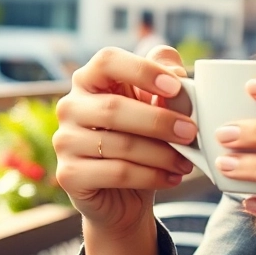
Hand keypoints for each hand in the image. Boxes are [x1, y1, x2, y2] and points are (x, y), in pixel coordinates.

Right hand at [52, 46, 197, 238]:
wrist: (124, 192)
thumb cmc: (141, 139)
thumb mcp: (156, 105)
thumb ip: (166, 79)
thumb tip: (175, 69)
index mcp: (89, 79)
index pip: (108, 61)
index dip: (143, 71)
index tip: (176, 87)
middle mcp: (70, 106)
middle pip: (114, 108)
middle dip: (159, 121)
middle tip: (190, 132)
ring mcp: (65, 141)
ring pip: (120, 145)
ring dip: (161, 154)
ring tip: (186, 161)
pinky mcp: (69, 175)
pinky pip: (117, 173)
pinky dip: (151, 176)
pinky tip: (171, 177)